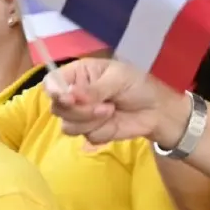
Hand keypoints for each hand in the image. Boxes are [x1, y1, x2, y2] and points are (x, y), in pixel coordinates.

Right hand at [43, 58, 185, 148]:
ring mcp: (80, 115)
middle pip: (56, 107)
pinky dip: (101, 130)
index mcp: (78, 74)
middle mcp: (74, 95)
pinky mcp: (89, 131)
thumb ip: (92, 89)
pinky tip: (113, 121)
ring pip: (67, 125)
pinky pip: (84, 135)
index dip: (54, 91)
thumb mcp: (118, 79)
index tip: (67, 98)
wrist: (159, 111)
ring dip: (91, 120)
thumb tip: (69, 95)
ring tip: (111, 110)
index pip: (51, 82)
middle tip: (102, 105)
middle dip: (78, 110)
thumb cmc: (139, 86)